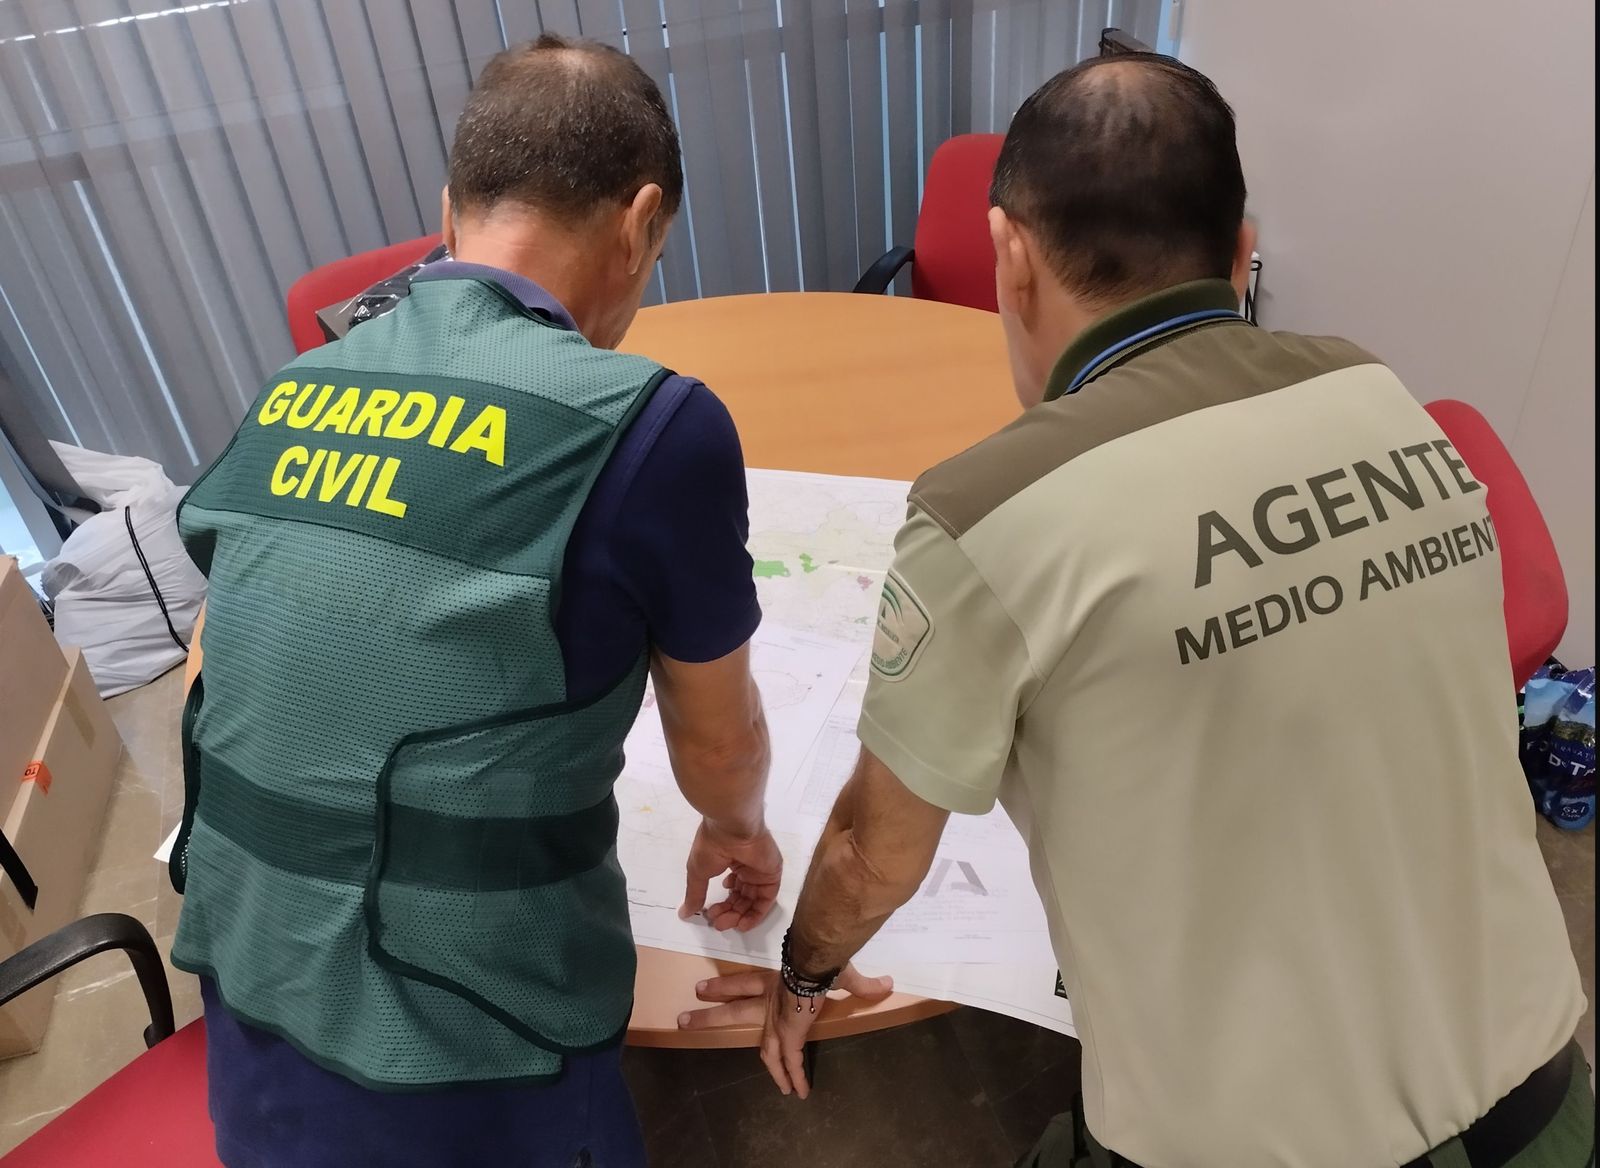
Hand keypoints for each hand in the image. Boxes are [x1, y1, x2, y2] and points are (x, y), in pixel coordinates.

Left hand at [676, 966, 893, 1097]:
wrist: (816, 957)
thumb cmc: (822, 953)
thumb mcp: (840, 968)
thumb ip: (860, 981)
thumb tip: (886, 982)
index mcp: (776, 981)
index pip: (747, 987)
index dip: (727, 988)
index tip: (705, 990)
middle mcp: (771, 1000)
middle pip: (735, 1010)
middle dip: (710, 1016)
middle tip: (683, 1021)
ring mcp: (779, 1019)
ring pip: (760, 1044)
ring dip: (743, 1053)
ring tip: (722, 1067)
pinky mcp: (791, 1034)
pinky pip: (792, 1059)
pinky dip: (795, 1076)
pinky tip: (799, 1093)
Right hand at [679, 820, 782, 930]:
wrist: (731, 828)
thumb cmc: (712, 846)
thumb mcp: (698, 872)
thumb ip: (695, 894)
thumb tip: (684, 912)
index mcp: (732, 861)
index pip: (731, 889)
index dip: (721, 904)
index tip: (710, 914)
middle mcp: (748, 867)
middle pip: (741, 897)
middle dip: (728, 912)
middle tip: (717, 922)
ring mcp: (761, 871)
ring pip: (752, 901)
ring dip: (739, 915)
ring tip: (725, 923)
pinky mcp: (772, 874)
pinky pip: (766, 899)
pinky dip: (756, 914)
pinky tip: (743, 923)